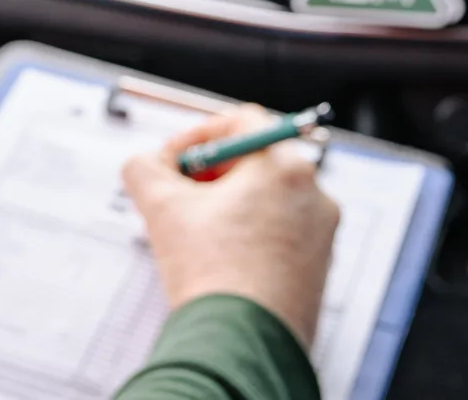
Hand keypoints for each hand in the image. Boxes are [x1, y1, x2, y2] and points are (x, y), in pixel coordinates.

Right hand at [121, 106, 339, 347]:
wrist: (241, 346)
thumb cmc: (210, 273)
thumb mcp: (162, 209)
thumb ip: (145, 168)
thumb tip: (146, 163)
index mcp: (286, 167)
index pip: (243, 121)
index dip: (200, 133)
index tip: (175, 160)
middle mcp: (315, 194)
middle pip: (257, 160)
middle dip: (213, 172)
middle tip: (180, 194)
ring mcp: (322, 233)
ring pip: (269, 198)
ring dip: (230, 204)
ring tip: (196, 232)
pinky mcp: (318, 266)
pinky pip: (282, 231)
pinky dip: (251, 233)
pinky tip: (221, 259)